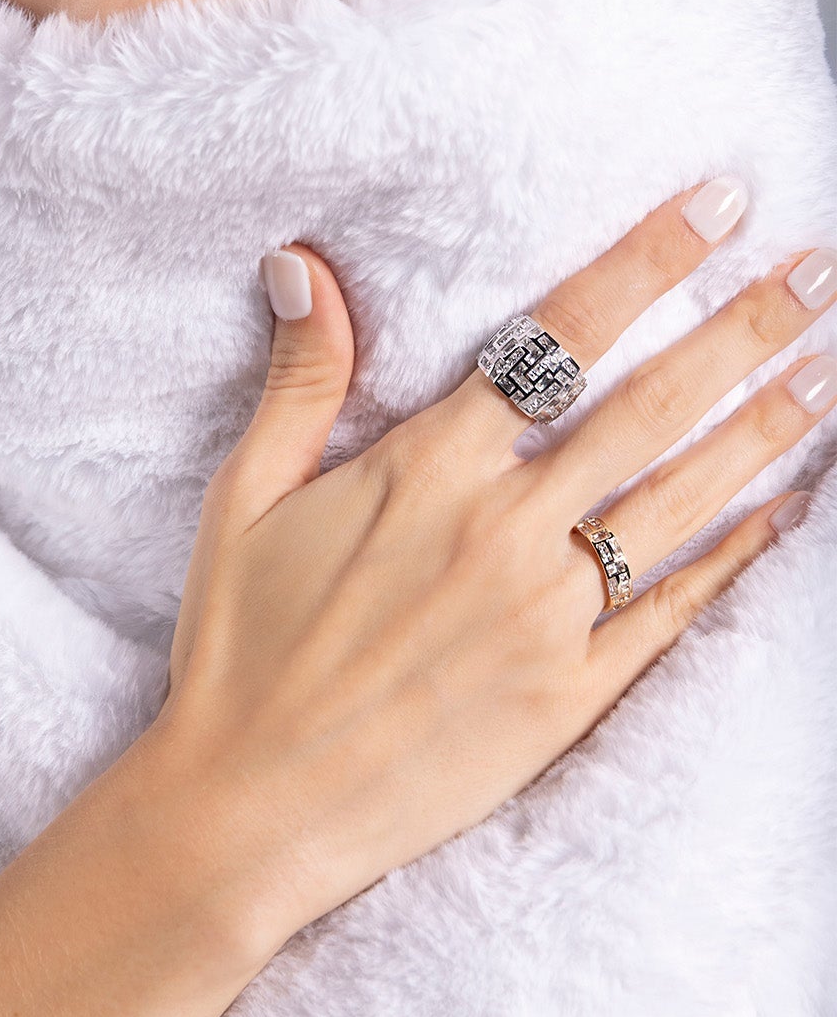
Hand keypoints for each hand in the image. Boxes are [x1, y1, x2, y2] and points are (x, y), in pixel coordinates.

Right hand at [153, 179, 835, 940]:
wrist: (247, 810)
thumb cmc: (238, 644)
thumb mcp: (247, 495)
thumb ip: (300, 378)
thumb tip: (304, 263)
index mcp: (427, 468)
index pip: (558, 337)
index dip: (648, 262)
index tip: (721, 206)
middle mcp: (501, 530)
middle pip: (649, 406)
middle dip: (745, 330)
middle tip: (820, 272)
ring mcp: (545, 617)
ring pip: (679, 499)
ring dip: (764, 429)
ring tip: (829, 369)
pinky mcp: (566, 696)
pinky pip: (672, 612)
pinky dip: (736, 556)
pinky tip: (789, 511)